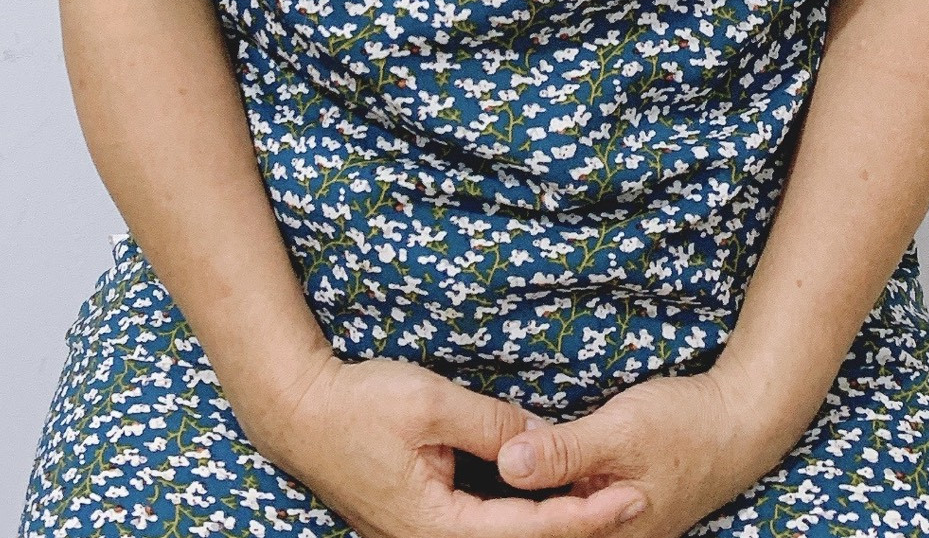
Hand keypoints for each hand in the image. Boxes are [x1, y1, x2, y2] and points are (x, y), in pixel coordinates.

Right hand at [248, 351, 651, 537]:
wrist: (297, 412)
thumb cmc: (359, 404)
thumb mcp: (432, 404)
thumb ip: (492, 425)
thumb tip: (545, 441)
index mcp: (439, 527)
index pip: (530, 529)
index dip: (583, 515)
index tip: (629, 496)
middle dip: (577, 526)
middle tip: (632, 500)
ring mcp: (422, 535)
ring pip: (501, 537)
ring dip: (550, 521)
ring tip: (601, 499)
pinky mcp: (417, 521)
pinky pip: (480, 526)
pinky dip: (519, 514)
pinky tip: (544, 495)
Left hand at [491, 362, 797, 537]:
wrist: (739, 422)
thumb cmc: (684, 427)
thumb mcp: (620, 431)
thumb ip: (564, 451)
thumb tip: (507, 463)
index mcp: (605, 534)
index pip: (538, 530)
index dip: (500, 512)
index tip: (462, 476)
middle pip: (547, 526)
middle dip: (513, 504)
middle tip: (472, 467)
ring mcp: (616, 525)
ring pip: (560, 516)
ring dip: (531, 494)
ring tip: (489, 463)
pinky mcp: (619, 505)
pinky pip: (575, 502)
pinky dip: (553, 485)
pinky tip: (531, 460)